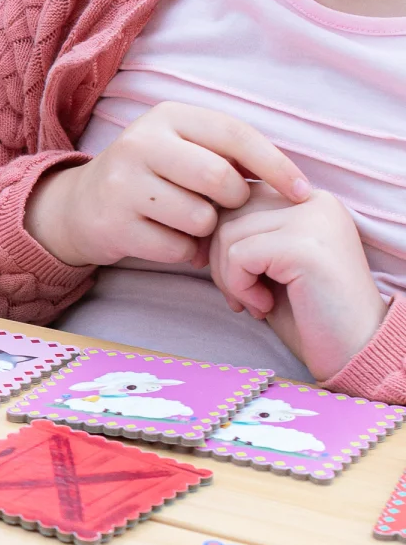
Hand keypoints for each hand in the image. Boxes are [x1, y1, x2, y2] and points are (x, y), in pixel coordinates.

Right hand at [25, 102, 309, 266]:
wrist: (80, 206)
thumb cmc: (152, 177)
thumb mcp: (182, 148)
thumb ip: (226, 153)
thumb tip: (289, 184)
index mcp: (167, 117)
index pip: (235, 135)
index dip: (275, 165)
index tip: (301, 192)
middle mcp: (140, 143)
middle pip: (219, 179)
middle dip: (233, 201)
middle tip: (222, 207)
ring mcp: (122, 184)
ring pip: (200, 218)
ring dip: (206, 230)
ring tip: (188, 223)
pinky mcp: (113, 224)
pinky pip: (177, 248)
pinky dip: (185, 252)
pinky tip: (168, 240)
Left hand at [208, 184, 385, 380]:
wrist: (352, 350)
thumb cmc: (306, 310)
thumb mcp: (268, 261)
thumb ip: (243, 232)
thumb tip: (193, 217)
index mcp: (307, 198)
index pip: (238, 194)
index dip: (218, 234)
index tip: (225, 272)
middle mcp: (314, 200)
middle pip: (229, 209)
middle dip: (219, 257)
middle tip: (238, 294)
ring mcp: (312, 219)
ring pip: (228, 232)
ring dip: (227, 276)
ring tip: (253, 303)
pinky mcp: (304, 245)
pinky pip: (239, 254)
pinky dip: (239, 286)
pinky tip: (263, 307)